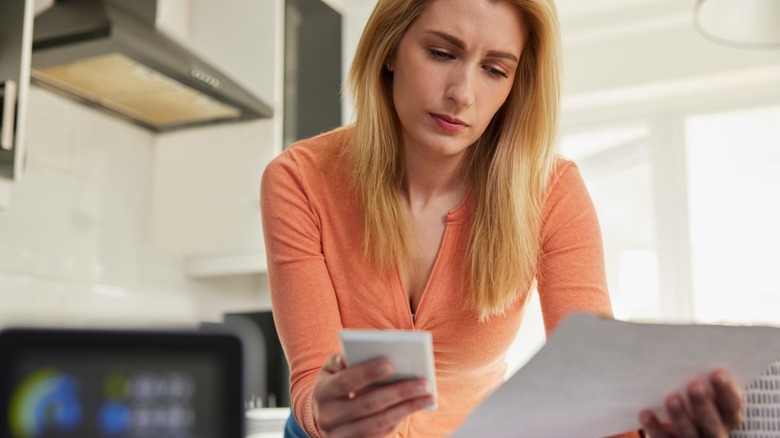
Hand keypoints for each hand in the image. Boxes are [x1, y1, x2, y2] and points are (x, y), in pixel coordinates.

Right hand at [311, 354, 433, 437]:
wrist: (324, 416)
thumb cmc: (334, 384)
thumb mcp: (330, 370)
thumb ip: (339, 360)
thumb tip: (347, 358)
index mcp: (322, 392)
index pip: (346, 381)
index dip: (368, 373)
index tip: (391, 364)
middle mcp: (328, 417)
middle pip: (368, 404)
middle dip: (398, 392)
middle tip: (423, 383)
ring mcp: (341, 436)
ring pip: (378, 423)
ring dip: (406, 409)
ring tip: (428, 396)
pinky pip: (381, 434)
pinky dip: (400, 419)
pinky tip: (415, 407)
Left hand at [640, 370, 743, 437]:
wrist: (674, 425)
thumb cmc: (688, 396)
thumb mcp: (700, 388)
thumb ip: (699, 376)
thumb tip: (684, 345)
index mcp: (726, 417)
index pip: (733, 408)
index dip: (727, 392)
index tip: (716, 373)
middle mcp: (714, 433)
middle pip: (713, 424)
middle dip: (704, 404)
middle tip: (694, 385)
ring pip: (690, 434)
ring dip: (681, 417)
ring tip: (671, 397)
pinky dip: (654, 426)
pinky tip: (644, 412)